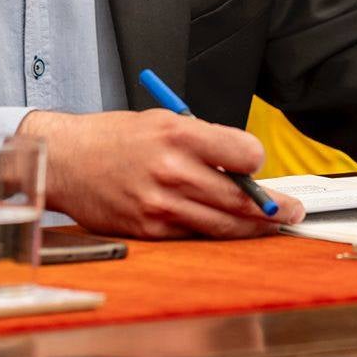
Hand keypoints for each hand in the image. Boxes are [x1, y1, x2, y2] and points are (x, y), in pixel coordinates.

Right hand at [19, 109, 304, 238]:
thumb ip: (203, 141)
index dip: (257, 161)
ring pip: (222, 223)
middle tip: (292, 210)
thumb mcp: (162, 120)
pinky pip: (194, 236)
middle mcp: (171, 168)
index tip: (258, 165)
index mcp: (178, 133)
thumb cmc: (112, 138)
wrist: (64, 161)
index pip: (243, 153)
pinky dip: (215, 234)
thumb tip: (242, 164)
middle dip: (273, 206)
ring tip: (273, 225)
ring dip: (254, 227)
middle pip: (239, 196)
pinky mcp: (149, 229)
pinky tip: (228, 231)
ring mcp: (160, 203)